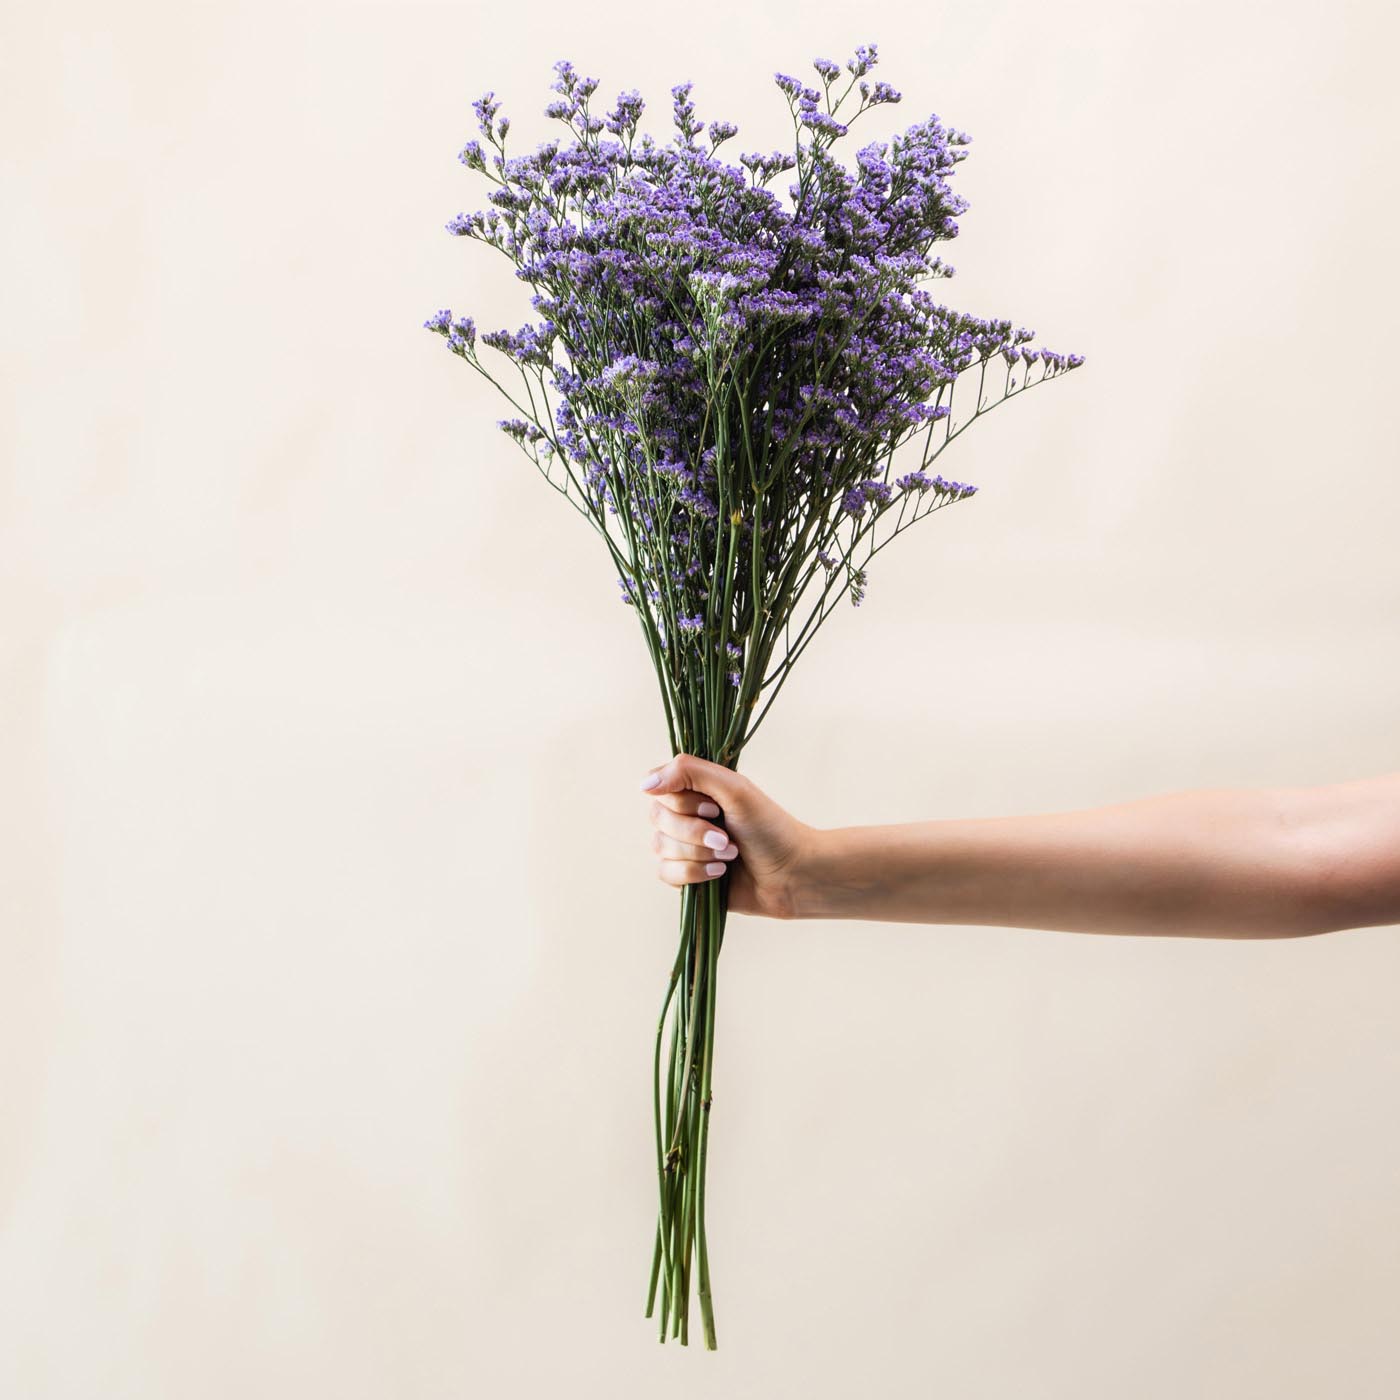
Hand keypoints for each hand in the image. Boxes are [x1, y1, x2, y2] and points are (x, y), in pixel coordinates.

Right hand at [641, 754, 812, 918]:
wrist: (792, 875)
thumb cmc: (770, 827)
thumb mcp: (734, 788)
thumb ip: (689, 772)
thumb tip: (643, 784)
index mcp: (696, 789)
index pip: (659, 787)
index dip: (682, 802)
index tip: (713, 807)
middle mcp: (686, 814)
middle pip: (657, 818)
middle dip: (694, 832)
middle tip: (727, 837)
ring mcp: (684, 845)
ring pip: (660, 847)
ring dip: (698, 853)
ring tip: (729, 856)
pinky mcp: (686, 875)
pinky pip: (665, 872)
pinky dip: (694, 873)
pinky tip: (720, 874)